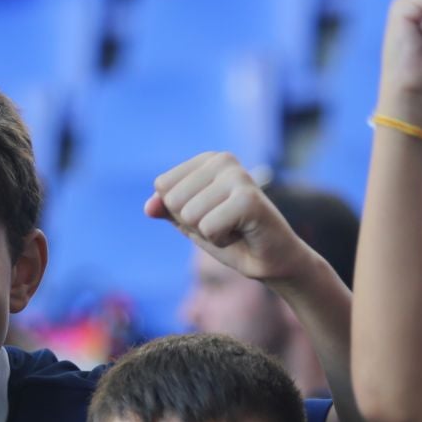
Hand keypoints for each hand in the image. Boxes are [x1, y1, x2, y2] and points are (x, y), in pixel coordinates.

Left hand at [146, 152, 324, 285]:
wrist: (273, 262)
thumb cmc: (234, 240)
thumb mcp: (192, 225)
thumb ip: (168, 211)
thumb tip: (148, 207)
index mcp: (209, 159)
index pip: (163, 187)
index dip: (181, 213)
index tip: (211, 217)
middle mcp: (224, 160)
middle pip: (173, 200)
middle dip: (194, 224)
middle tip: (224, 226)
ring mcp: (238, 176)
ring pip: (189, 215)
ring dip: (208, 234)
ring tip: (234, 230)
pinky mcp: (248, 199)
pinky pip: (207, 228)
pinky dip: (220, 241)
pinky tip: (242, 235)